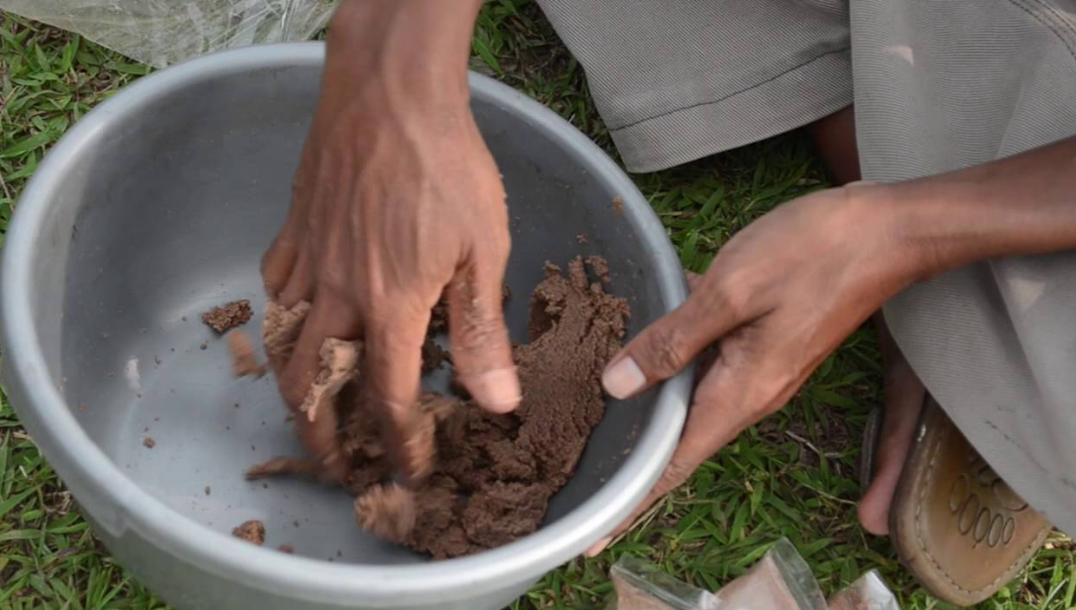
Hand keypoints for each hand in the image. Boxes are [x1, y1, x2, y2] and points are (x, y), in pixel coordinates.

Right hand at [260, 0, 517, 485]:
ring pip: (283, 341)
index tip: (409, 470)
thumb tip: (497, 402)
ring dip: (293, 386)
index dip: (401, 442)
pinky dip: (282, 315)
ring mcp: (308, 259)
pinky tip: (297, 314)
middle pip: (314, 384)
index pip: (390, 397)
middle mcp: (338, 293)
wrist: (391, 92)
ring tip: (307, 407)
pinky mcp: (293, 226)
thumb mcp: (484, 251)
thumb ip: (482, 331)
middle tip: (336, 464)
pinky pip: (276, 285)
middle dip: (323, 435)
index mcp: (390, 306)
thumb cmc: (446, 165)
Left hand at [588, 184, 918, 554]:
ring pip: (692, 396)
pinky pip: (710, 362)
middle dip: (632, 451)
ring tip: (599, 400)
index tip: (593, 536)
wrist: (888, 231)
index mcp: (742, 393)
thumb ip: (671, 340)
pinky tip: (647, 328)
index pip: (675, 464)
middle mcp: (752, 393)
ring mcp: (762, 370)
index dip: (633, 500)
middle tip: (578, 460)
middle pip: (679, 436)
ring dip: (651, 399)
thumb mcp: (729, 291)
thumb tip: (617, 384)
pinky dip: (676, 355)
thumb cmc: (815, 254)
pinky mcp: (766, 344)